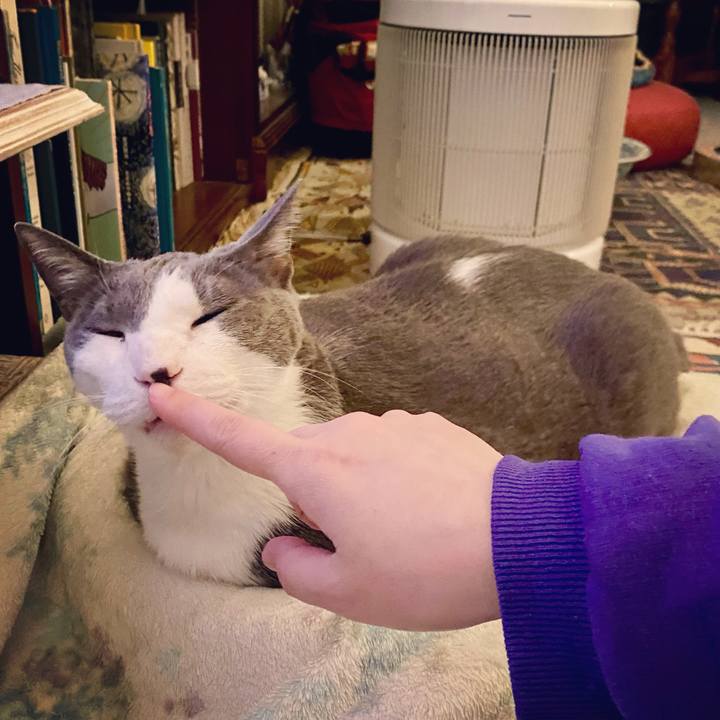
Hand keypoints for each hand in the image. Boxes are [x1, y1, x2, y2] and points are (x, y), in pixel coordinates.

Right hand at [150, 384, 501, 630]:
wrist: (518, 537)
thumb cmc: (424, 571)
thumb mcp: (348, 592)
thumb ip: (297, 569)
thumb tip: (283, 544)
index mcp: (315, 471)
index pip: (238, 442)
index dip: (195, 419)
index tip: (160, 393)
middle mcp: (348, 433)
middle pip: (303, 460)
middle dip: (311, 494)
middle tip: (355, 543)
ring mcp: (392, 422)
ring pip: (350, 453)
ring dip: (356, 485)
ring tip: (403, 529)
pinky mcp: (429, 423)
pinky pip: (391, 447)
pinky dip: (395, 474)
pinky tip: (431, 506)